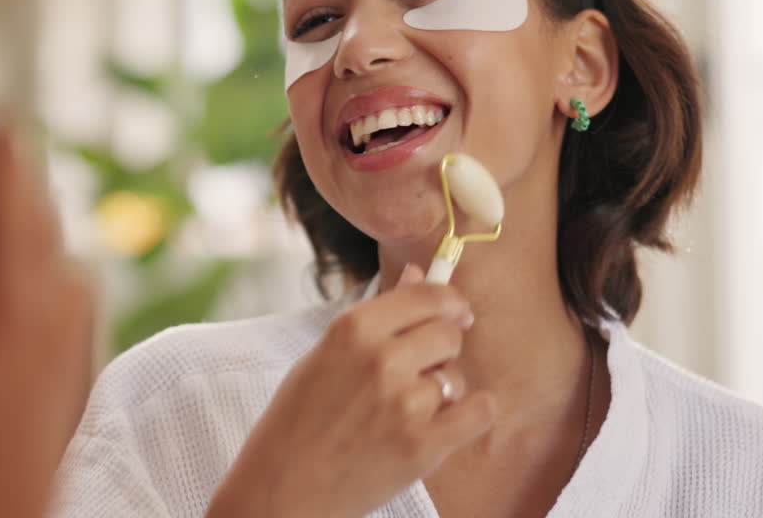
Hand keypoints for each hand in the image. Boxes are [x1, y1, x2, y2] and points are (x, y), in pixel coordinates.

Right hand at [208, 264, 494, 517]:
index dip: (450, 301)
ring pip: (458, 376)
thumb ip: (376, 315)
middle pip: (449, 333)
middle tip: (419, 370)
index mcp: (353, 329)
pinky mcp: (423, 446)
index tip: (455, 311)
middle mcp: (381, 359)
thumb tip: (418, 275)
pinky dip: (469, 415)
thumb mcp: (325, 355)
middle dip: (442, 348)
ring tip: (405, 410)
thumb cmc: (297, 420)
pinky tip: (445, 422)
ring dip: (443, 390)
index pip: (428, 296)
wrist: (283, 487)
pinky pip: (479, 412)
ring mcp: (404, 404)